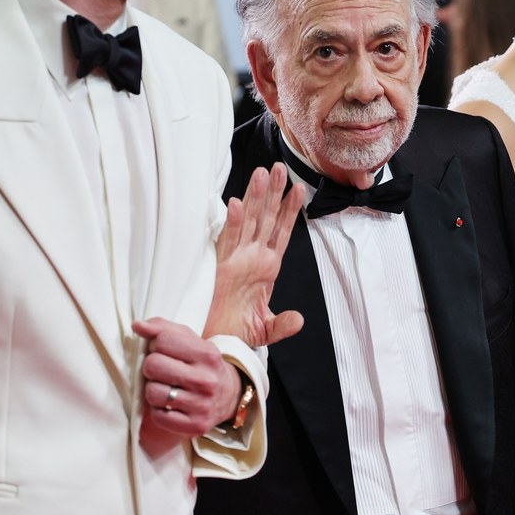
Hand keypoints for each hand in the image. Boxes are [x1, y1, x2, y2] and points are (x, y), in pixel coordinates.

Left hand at [134, 318, 241, 438]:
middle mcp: (206, 380)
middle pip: (153, 366)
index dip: (155, 345)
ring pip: (152, 393)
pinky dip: (158, 410)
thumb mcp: (190, 341)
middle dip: (151, 367)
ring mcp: (201, 405)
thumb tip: (137, 326)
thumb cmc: (201, 365)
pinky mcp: (195, 426)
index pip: (162, 340)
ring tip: (165, 388)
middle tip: (162, 371)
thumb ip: (162, 329)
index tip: (163, 351)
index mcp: (207, 354)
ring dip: (153, 390)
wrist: (229, 396)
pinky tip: (169, 405)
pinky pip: (158, 417)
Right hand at [204, 162, 305, 347]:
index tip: (298, 189)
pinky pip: (226, 240)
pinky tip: (235, 204)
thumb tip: (299, 320)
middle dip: (273, 193)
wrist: (215, 346)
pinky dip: (231, 223)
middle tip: (279, 168)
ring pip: (248, 222)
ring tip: (261, 173)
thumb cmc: (236, 333)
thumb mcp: (266, 330)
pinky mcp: (220, 266)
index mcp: (267, 268)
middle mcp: (252, 258)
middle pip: (265, 219)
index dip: (290, 211)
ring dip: (254, 198)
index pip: (281, 233)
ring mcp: (236, 259)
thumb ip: (283, 324)